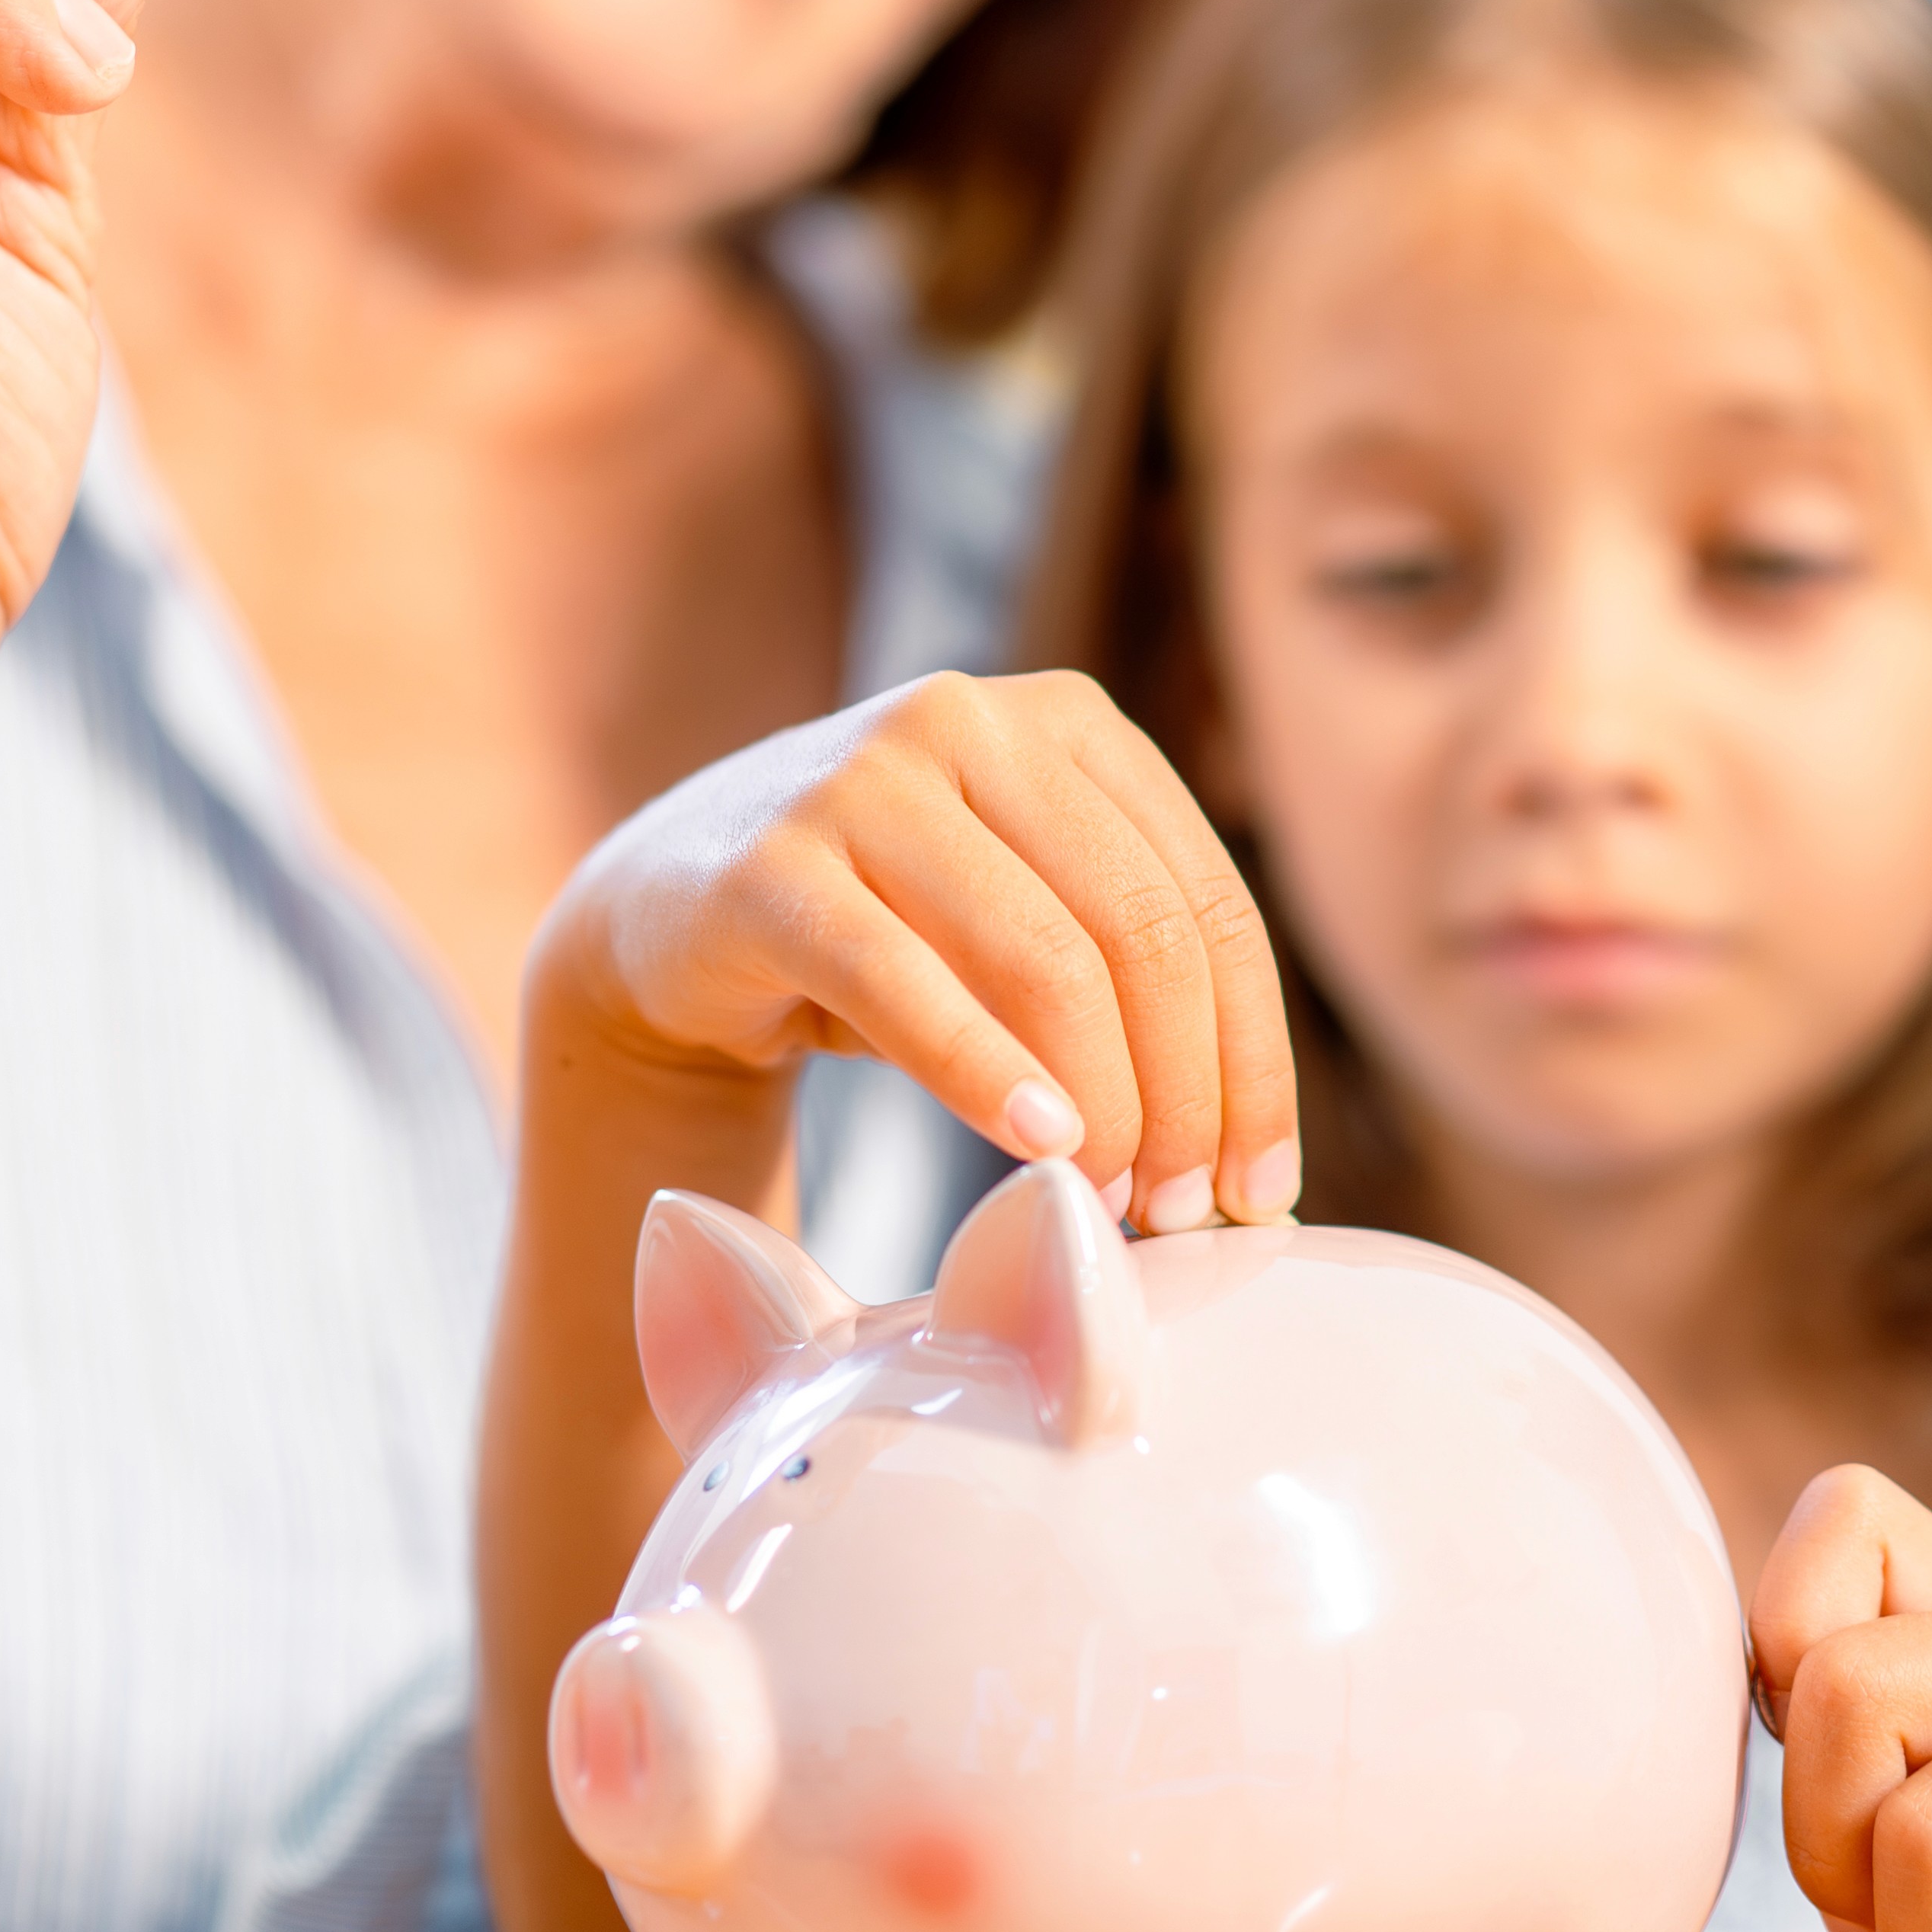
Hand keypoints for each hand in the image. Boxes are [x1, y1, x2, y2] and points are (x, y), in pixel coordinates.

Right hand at [530, 670, 1300, 1232]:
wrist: (670, 916)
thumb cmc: (882, 935)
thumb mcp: (1020, 924)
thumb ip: (1124, 981)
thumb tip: (1245, 1157)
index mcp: (1068, 721)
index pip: (1205, 904)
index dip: (1254, 1058)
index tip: (1261, 1189)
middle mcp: (972, 718)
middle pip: (1142, 932)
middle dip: (1186, 1094)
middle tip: (1182, 1214)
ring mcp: (865, 777)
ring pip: (1044, 956)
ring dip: (1102, 1100)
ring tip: (1113, 1200)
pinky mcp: (772, 864)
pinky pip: (905, 982)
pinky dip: (985, 1073)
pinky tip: (1038, 1148)